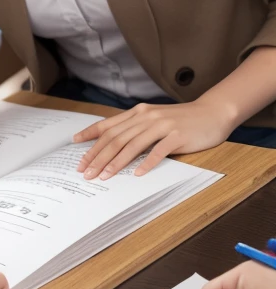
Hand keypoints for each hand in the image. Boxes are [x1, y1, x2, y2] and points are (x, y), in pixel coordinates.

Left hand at [73, 98, 232, 179]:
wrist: (212, 112)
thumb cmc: (182, 120)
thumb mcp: (154, 119)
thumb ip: (135, 128)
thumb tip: (113, 144)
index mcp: (138, 112)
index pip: (109, 125)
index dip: (90, 135)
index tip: (75, 145)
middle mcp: (146, 116)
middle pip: (116, 138)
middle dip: (98, 156)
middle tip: (86, 171)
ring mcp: (162, 125)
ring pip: (132, 145)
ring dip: (116, 162)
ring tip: (104, 175)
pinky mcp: (177, 135)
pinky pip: (158, 151)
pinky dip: (146, 163)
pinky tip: (136, 174)